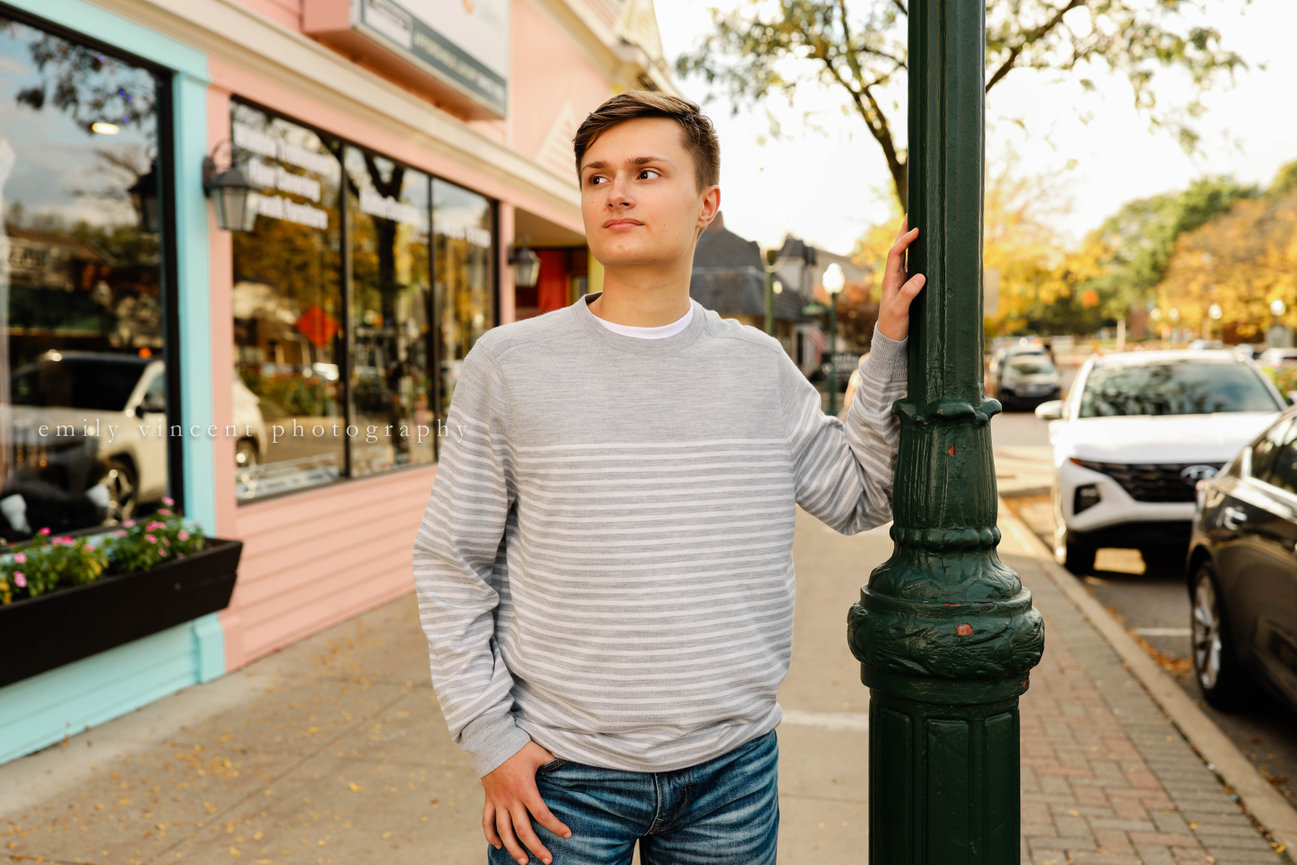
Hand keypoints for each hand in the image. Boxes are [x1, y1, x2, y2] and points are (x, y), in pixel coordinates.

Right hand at [481, 741, 571, 864]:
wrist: (491, 740)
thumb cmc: (519, 746)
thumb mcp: (540, 752)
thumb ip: (555, 761)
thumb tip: (574, 762)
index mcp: (525, 789)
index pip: (542, 814)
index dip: (556, 827)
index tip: (567, 834)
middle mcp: (511, 799)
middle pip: (523, 830)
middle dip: (536, 848)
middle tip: (547, 860)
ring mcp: (498, 801)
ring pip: (503, 831)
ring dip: (513, 849)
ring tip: (524, 862)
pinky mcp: (489, 799)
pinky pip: (487, 821)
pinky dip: (490, 835)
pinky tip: (498, 845)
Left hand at [877, 215, 925, 340]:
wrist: (890, 339)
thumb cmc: (893, 325)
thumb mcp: (899, 311)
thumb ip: (908, 294)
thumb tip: (921, 276)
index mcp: (890, 279)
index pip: (896, 253)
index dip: (905, 240)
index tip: (916, 230)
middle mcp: (894, 277)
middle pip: (898, 249)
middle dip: (904, 232)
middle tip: (912, 214)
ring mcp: (901, 281)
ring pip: (905, 255)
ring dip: (910, 240)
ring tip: (917, 224)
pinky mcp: (908, 287)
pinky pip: (912, 265)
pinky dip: (917, 254)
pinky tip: (924, 248)